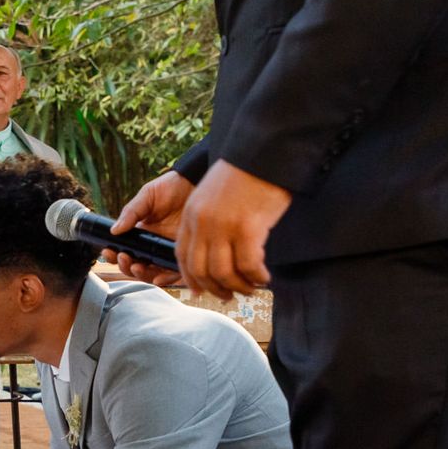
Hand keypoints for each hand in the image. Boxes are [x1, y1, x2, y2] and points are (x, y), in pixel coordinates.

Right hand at [104, 170, 191, 287]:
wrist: (195, 182)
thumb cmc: (171, 187)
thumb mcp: (147, 196)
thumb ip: (131, 213)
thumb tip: (114, 231)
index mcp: (142, 234)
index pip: (125, 250)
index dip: (114, 255)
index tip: (108, 251)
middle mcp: (154, 246)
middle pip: (136, 265)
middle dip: (126, 266)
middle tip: (123, 257)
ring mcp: (169, 251)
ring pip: (153, 273)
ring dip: (142, 274)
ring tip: (137, 266)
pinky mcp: (186, 254)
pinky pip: (175, 273)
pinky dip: (166, 279)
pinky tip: (158, 277)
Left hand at [173, 160, 289, 298]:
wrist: (263, 152)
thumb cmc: (245, 174)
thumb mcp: (213, 195)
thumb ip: (206, 220)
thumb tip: (212, 249)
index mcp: (192, 215)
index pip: (183, 256)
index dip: (192, 278)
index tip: (202, 290)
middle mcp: (203, 223)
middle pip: (200, 270)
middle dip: (215, 289)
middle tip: (229, 296)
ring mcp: (224, 226)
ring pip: (223, 273)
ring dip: (238, 287)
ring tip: (251, 288)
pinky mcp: (247, 228)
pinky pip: (248, 265)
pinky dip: (256, 277)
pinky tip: (264, 278)